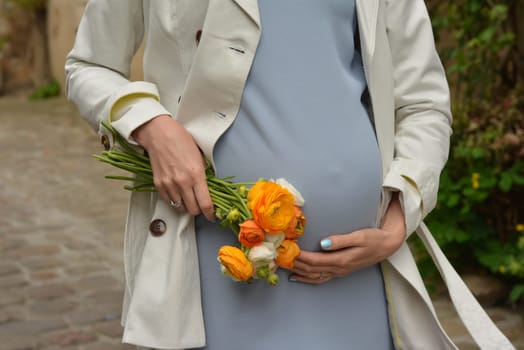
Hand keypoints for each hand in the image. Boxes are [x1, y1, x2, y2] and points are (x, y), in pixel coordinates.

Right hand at [132, 115, 214, 220]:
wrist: (159, 134)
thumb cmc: (180, 140)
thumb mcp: (199, 156)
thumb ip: (204, 174)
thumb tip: (208, 188)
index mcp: (196, 175)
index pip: (206, 203)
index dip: (211, 213)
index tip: (212, 215)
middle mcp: (183, 182)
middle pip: (193, 210)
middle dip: (199, 210)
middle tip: (201, 205)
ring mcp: (169, 185)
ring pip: (180, 208)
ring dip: (186, 206)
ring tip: (189, 199)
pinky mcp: (159, 185)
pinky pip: (169, 201)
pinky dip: (175, 201)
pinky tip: (178, 194)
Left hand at [289, 193, 405, 283]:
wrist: (387, 245)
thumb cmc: (373, 238)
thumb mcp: (359, 236)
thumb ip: (340, 240)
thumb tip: (323, 243)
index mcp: (341, 259)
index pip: (314, 260)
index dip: (298, 256)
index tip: (285, 250)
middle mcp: (338, 268)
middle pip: (310, 269)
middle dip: (293, 263)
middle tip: (277, 258)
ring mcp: (339, 271)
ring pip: (313, 275)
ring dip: (297, 271)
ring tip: (281, 266)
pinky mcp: (340, 271)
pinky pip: (320, 278)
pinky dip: (306, 279)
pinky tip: (295, 277)